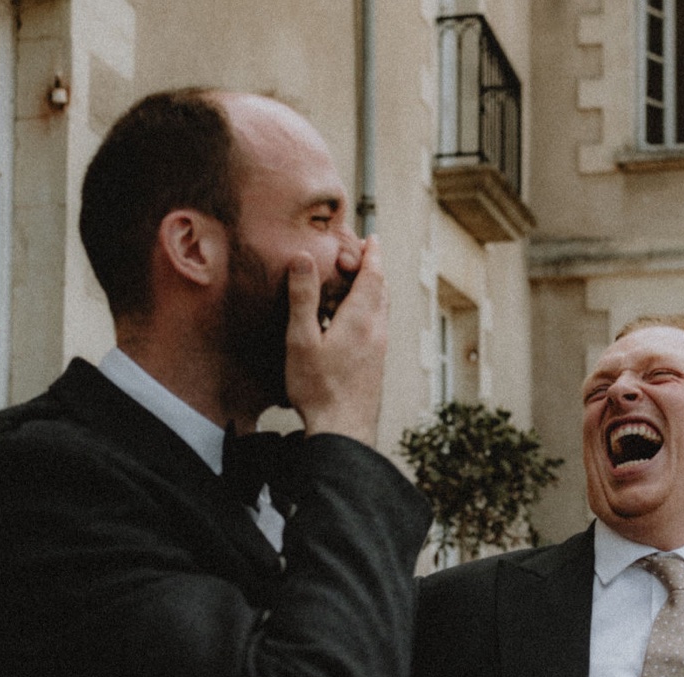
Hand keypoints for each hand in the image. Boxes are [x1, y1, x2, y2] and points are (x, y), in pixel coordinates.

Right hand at [284, 236, 387, 446]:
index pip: (372, 276)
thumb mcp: (301, 339)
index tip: (372, 239)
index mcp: (361, 319)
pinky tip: (353, 322)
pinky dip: (370, 312)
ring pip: (381, 310)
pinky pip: (377, 327)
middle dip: (373, 269)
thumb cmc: (319, 389)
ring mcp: (379, 349)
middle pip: (381, 291)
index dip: (372, 255)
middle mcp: (377, 331)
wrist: (344, 431)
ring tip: (359, 283)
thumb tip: (303, 258)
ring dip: (373, 291)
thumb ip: (303, 298)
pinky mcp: (376, 365)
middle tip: (363, 255)